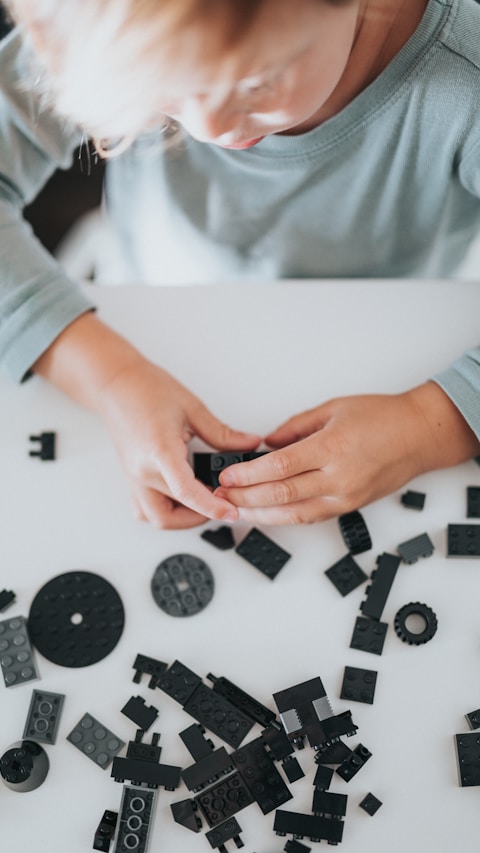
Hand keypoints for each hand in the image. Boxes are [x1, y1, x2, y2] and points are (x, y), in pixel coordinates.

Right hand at [97, 358, 260, 527]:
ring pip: (156, 518)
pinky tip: (181, 498)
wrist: (115, 384)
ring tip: (203, 501)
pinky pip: (145, 509)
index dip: (212, 507)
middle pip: (173, 513)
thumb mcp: (192, 408)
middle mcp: (143, 471)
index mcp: (160, 452)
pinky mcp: (132, 478)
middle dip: (201, 515)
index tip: (231, 512)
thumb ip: (222, 433)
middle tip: (223, 503)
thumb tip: (249, 444)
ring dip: (181, 519)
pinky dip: (165, 511)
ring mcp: (134, 477)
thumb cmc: (146, 390)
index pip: (186, 492)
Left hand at [215, 382, 478, 524]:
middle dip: (246, 497)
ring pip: (294, 513)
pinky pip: (312, 517)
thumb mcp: (333, 408)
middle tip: (222, 495)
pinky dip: (285, 517)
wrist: (419, 436)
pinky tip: (266, 515)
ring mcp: (346, 496)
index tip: (228, 475)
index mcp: (332, 447)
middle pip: (282, 494)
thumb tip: (266, 443)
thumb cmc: (382, 417)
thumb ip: (295, 428)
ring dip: (261, 514)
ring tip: (235, 510)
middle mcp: (339, 477)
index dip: (249, 474)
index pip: (280, 466)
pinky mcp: (351, 507)